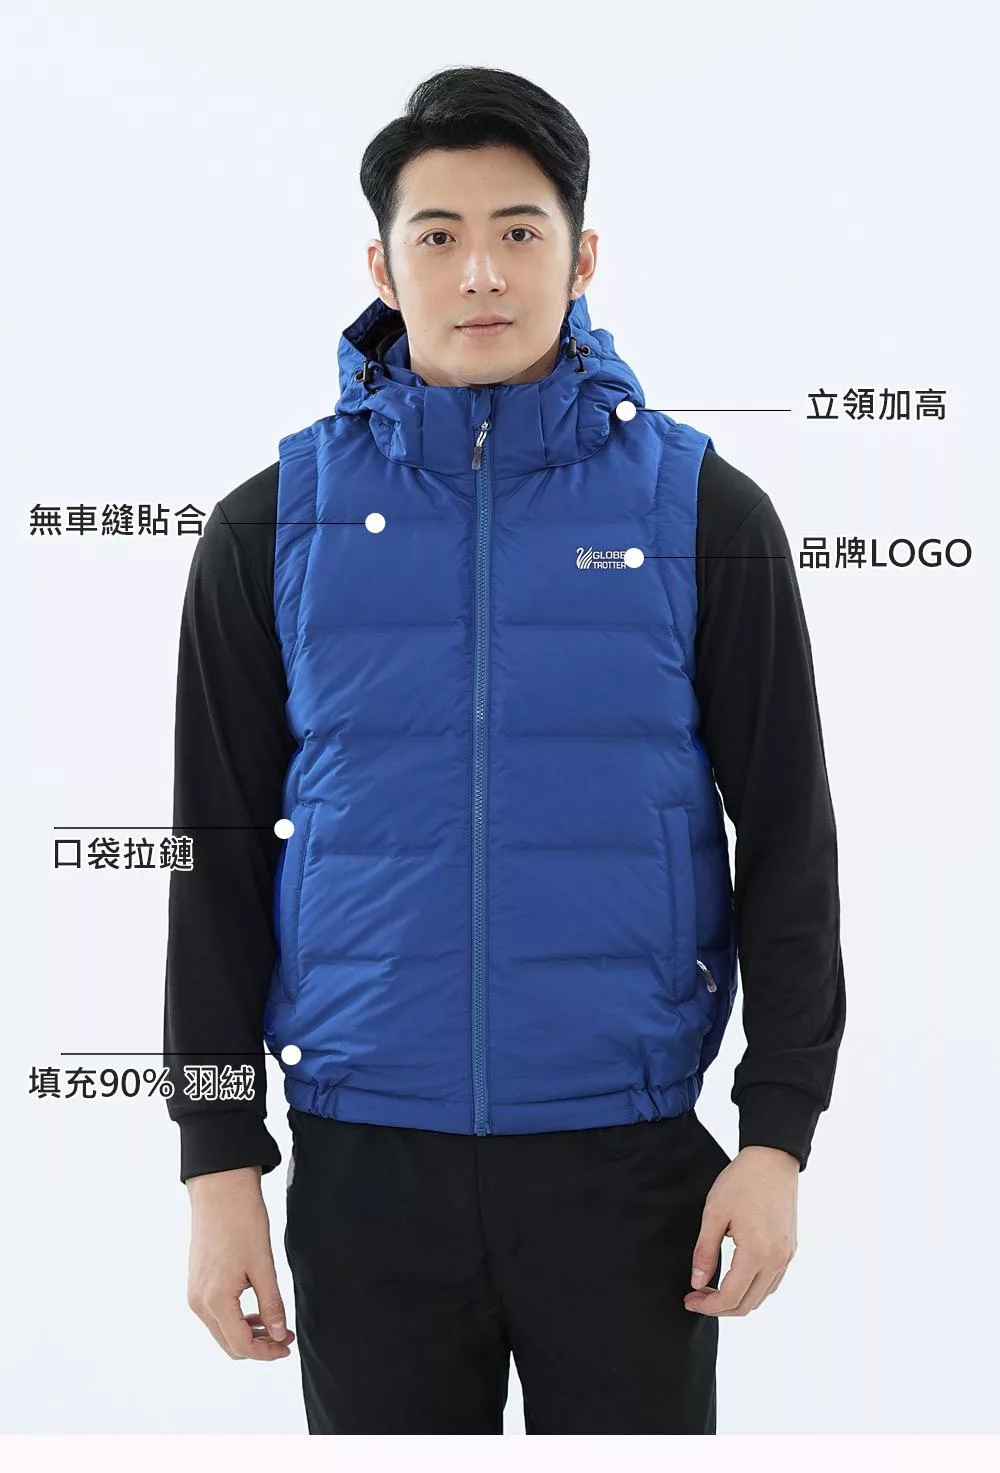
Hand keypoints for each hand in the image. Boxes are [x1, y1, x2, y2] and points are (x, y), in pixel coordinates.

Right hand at [186, 1165, 296, 1359]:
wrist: (220, 1190)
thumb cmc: (243, 1222)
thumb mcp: (263, 1265)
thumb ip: (271, 1304)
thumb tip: (279, 1335)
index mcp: (216, 1300)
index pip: (242, 1345)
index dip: (267, 1352)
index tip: (289, 1345)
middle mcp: (199, 1302)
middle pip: (229, 1344)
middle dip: (259, 1346)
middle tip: (286, 1337)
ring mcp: (195, 1293)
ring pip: (222, 1331)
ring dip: (247, 1334)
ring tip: (275, 1325)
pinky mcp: (197, 1283)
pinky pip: (216, 1314)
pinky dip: (236, 1319)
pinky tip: (256, 1310)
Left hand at [684, 1145, 798, 1315]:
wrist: (772, 1160)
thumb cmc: (741, 1182)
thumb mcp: (714, 1213)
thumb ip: (704, 1251)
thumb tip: (697, 1283)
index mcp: (756, 1253)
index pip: (730, 1297)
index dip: (707, 1306)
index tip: (689, 1300)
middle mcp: (776, 1261)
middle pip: (747, 1304)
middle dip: (719, 1307)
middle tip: (696, 1296)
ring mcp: (786, 1256)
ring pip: (761, 1297)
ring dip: (736, 1300)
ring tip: (712, 1288)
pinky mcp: (789, 1249)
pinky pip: (772, 1282)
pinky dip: (752, 1289)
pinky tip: (734, 1278)